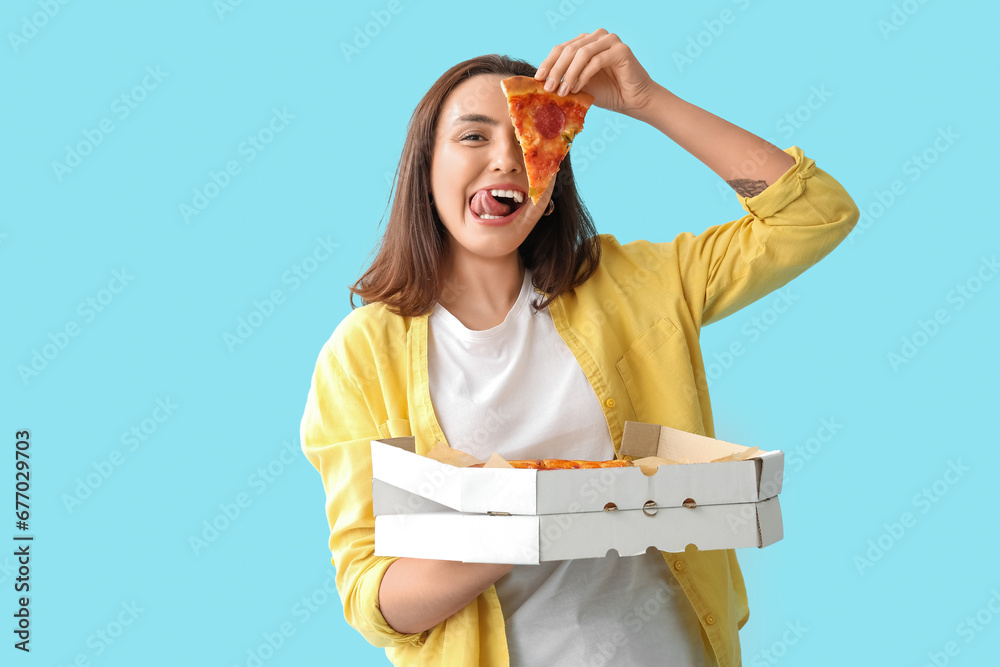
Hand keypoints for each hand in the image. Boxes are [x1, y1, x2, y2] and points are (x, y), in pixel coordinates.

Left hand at [534, 29, 657, 115]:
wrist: (633, 100)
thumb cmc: (607, 92)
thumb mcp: (579, 85)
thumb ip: (564, 79)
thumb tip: (541, 83)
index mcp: (585, 41)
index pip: (561, 48)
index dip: (548, 63)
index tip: (538, 79)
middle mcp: (597, 37)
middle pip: (569, 49)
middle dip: (556, 70)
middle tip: (548, 88)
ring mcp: (610, 40)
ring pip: (581, 53)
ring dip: (569, 74)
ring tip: (563, 91)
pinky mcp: (621, 50)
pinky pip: (596, 61)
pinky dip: (583, 75)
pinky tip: (577, 88)